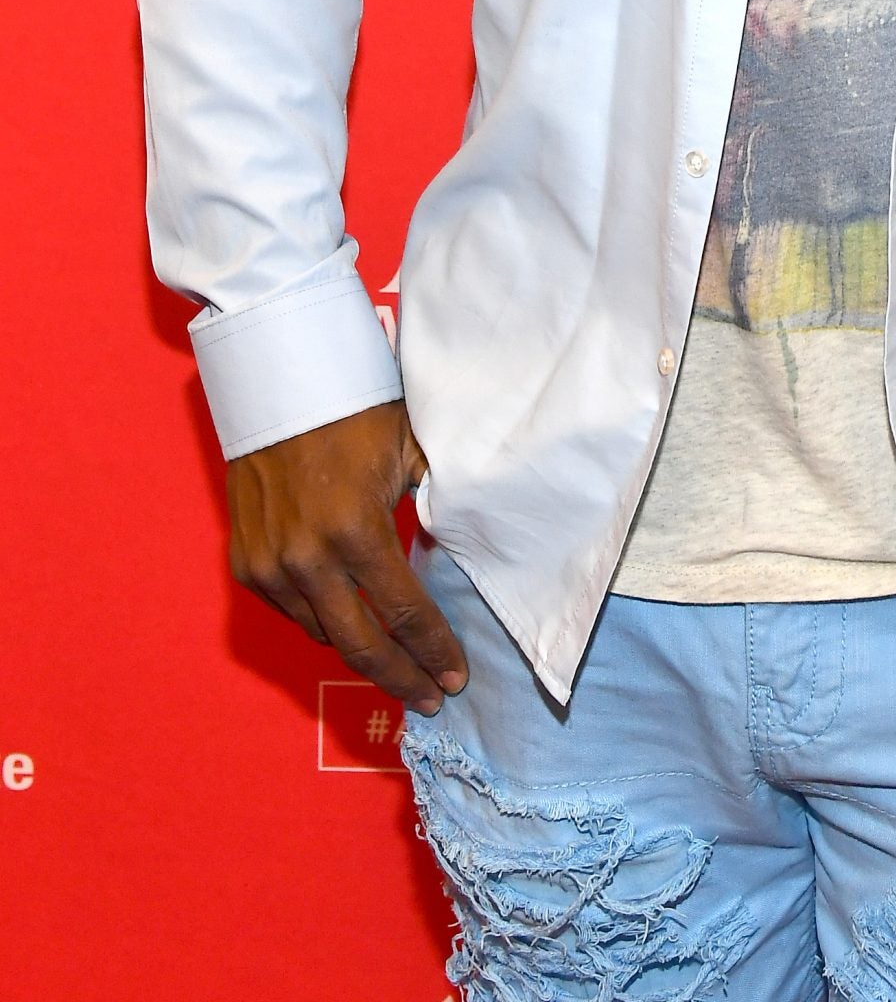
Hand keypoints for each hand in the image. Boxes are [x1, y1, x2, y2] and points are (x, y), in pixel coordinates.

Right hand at [226, 399, 467, 714]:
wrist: (278, 385)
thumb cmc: (355, 411)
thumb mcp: (408, 452)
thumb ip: (434, 504)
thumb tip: (463, 547)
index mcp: (356, 532)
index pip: (405, 613)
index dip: (434, 650)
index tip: (456, 677)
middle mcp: (307, 559)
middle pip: (361, 645)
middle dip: (401, 678)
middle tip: (430, 697)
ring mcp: (270, 565)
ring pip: (322, 631)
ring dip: (361, 647)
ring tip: (396, 658)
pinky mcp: (245, 563)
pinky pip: (290, 610)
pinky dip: (320, 617)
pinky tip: (348, 615)